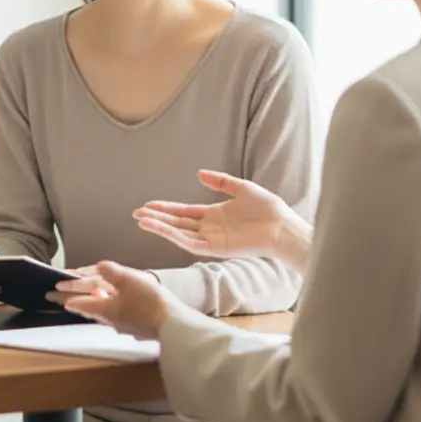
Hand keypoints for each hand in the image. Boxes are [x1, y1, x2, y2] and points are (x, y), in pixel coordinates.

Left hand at [54, 261, 172, 338]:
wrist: (175, 326)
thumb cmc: (150, 302)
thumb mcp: (129, 279)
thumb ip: (110, 271)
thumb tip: (97, 267)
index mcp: (105, 308)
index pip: (80, 300)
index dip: (67, 293)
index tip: (53, 291)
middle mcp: (111, 319)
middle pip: (88, 307)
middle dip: (72, 301)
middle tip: (56, 298)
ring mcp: (124, 325)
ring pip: (102, 312)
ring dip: (90, 303)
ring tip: (82, 299)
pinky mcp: (137, 326)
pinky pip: (116, 314)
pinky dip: (108, 307)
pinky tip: (113, 304)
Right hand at [133, 170, 306, 267]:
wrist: (283, 226)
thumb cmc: (268, 208)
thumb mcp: (242, 188)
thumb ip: (220, 181)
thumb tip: (199, 173)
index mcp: (213, 215)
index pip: (183, 212)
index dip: (165, 208)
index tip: (148, 205)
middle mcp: (209, 229)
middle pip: (177, 223)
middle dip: (156, 218)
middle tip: (137, 213)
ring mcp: (211, 239)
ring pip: (179, 233)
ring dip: (160, 227)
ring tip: (142, 220)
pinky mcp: (216, 248)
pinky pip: (190, 243)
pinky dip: (174, 236)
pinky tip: (161, 228)